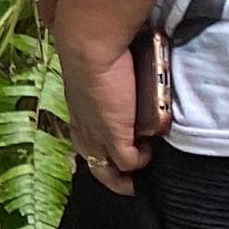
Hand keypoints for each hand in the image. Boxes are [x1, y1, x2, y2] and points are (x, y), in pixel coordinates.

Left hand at [56, 26, 165, 196]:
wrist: (89, 47)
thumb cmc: (93, 51)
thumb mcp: (98, 74)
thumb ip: (108, 83)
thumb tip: (124, 78)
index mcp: (78, 114)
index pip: (86, 143)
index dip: (101, 154)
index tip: (117, 158)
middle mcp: (83, 128)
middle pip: (94, 165)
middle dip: (113, 178)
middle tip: (132, 182)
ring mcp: (97, 134)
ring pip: (107, 171)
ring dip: (125, 178)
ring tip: (143, 180)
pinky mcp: (114, 135)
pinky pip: (128, 161)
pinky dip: (140, 162)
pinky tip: (149, 154)